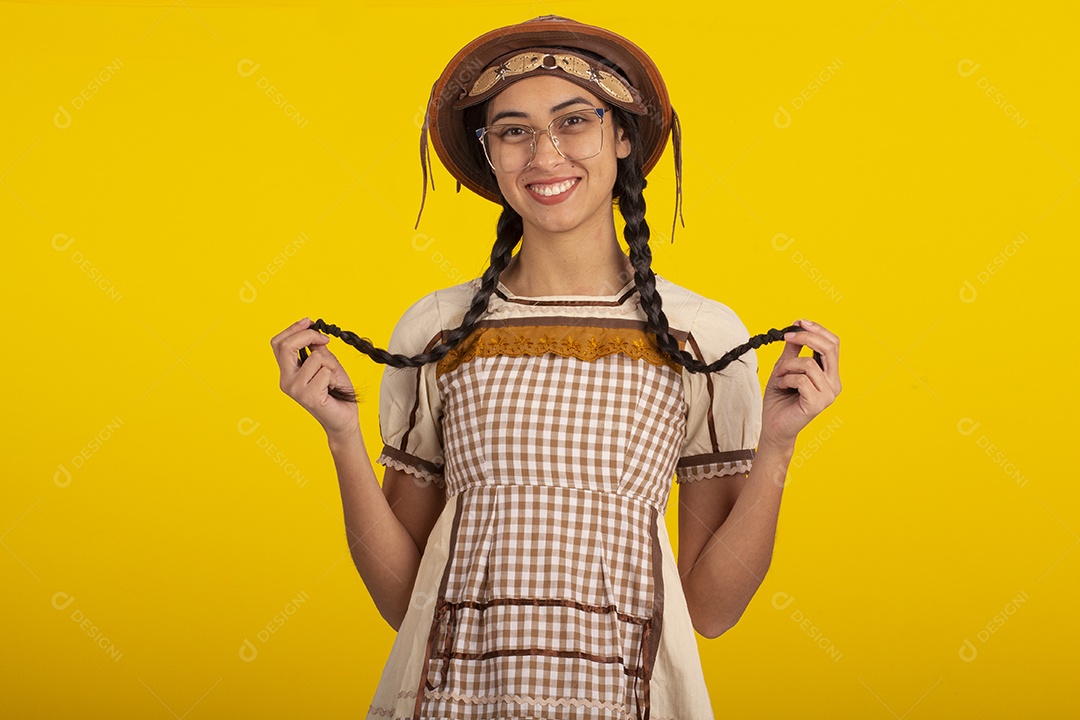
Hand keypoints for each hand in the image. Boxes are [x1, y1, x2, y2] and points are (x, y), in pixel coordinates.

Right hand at [270, 318, 360, 438]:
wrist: (344, 419)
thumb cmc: (335, 392)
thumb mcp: (326, 364)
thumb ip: (317, 350)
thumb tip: (312, 332)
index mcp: (287, 372)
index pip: (279, 344)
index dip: (293, 328)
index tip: (309, 321)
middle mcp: (286, 381)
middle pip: (287, 346)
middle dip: (308, 336)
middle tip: (324, 340)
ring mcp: (296, 390)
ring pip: (315, 358)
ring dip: (330, 364)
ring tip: (332, 379)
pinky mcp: (309, 397)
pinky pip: (325, 372)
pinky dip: (334, 376)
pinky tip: (333, 389)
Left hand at [760, 319, 840, 448]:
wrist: (773, 426)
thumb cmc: (780, 399)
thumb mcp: (785, 368)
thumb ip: (792, 351)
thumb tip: (795, 328)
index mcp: (830, 374)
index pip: (833, 344)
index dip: (818, 330)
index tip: (799, 322)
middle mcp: (834, 383)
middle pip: (829, 348)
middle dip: (805, 337)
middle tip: (786, 336)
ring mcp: (828, 394)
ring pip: (809, 364)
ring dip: (787, 366)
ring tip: (780, 376)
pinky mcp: (818, 403)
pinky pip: (801, 379)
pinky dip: (785, 379)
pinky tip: (781, 387)